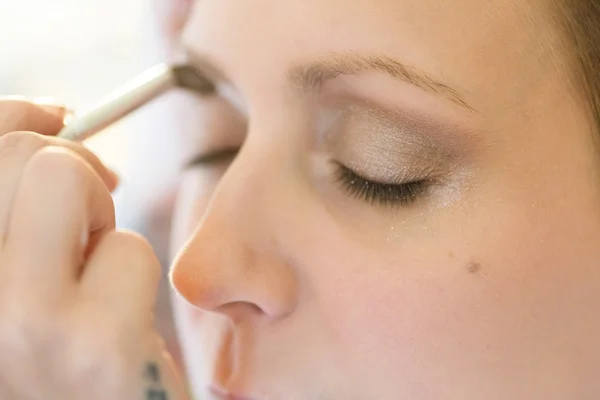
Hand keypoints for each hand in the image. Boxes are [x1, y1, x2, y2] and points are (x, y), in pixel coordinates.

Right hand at [0, 98, 189, 399]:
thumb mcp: (18, 278)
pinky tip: (122, 325)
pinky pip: (128, 247)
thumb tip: (53, 115)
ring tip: (98, 282)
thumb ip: (17, 203)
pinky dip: (135, 274)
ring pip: (68, 180)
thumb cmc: (59, 356)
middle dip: (74, 171)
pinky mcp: (93, 343)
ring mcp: (17, 324)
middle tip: (91, 221)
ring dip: (102, 224)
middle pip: (19, 154)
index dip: (17, 117)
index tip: (59, 118)